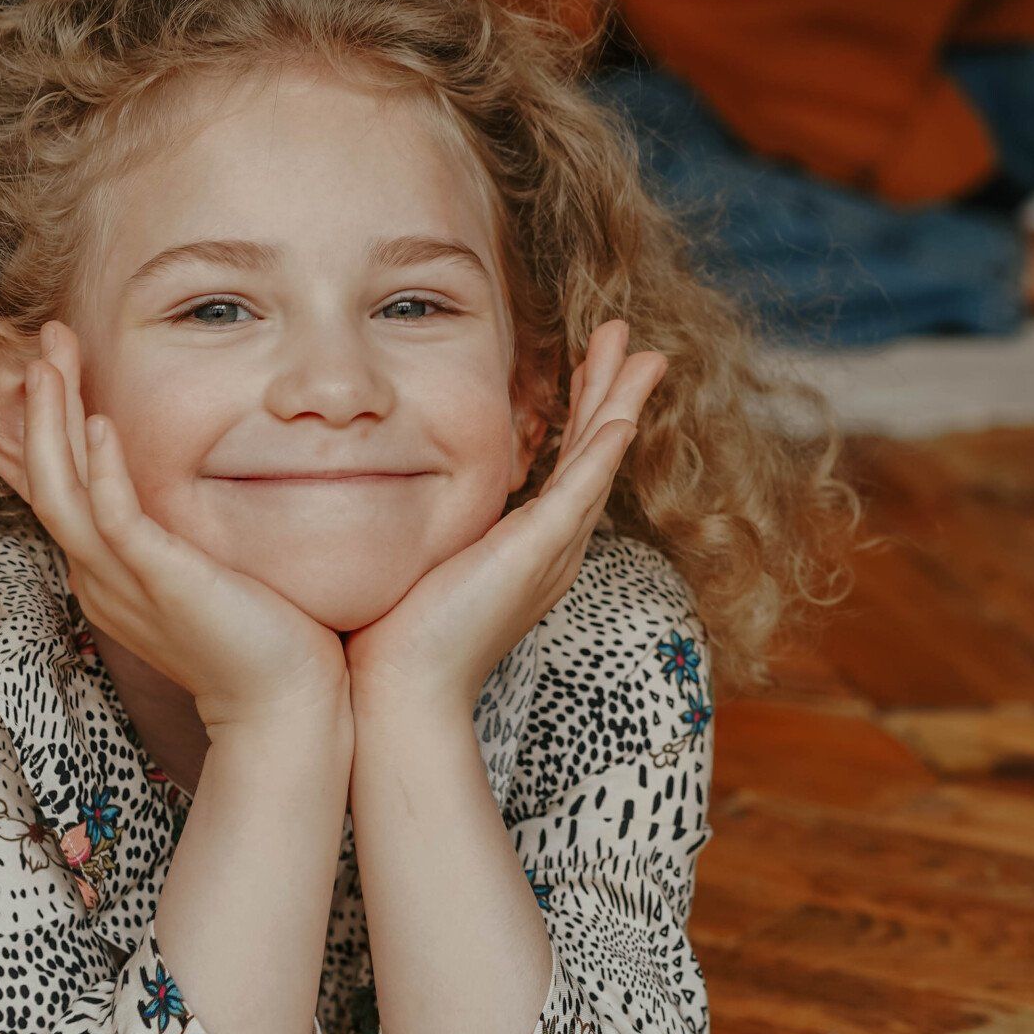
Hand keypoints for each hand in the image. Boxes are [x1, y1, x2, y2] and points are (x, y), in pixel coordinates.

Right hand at [20, 324, 348, 736]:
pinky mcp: (158, 583)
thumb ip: (182, 528)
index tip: (47, 366)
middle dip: (40, 403)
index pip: (54, 487)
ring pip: (61, 490)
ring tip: (51, 361)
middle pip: (44, 476)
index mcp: (106, 570)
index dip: (39, 427)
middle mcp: (99, 574)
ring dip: (52, 421)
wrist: (286, 704)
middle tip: (45, 338)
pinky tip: (103, 424)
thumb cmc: (261, 635)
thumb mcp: (204, 568)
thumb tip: (196, 480)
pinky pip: (113, 520)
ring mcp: (122, 581)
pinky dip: (101, 470)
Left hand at [344, 321, 666, 717]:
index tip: (588, 364)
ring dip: (621, 403)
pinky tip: (621, 415)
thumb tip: (390, 483)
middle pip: (596, 454)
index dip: (582, 410)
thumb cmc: (394, 635)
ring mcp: (550, 552)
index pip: (567, 464)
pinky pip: (581, 491)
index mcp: (528, 548)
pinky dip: (602, 450)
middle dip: (614, 392)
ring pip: (599, 461)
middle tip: (632, 341)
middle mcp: (551, 548)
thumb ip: (427, 523)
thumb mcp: (420, 557)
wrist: (399, 691)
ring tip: (642, 352)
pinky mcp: (537, 554)